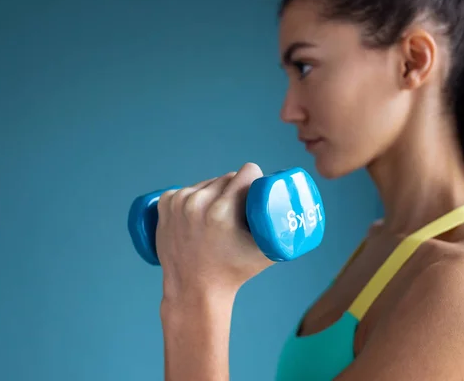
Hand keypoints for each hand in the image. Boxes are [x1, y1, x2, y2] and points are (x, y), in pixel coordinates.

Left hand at [155, 162, 274, 299]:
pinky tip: (198, 211)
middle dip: (236, 189)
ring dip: (215, 192)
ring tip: (219, 214)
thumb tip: (298, 207)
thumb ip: (282, 229)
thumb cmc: (233, 273)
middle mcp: (197, 203)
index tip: (256, 191)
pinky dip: (194, 196)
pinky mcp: (165, 204)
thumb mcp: (265, 251)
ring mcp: (179, 203)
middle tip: (240, 210)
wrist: (193, 290)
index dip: (255, 179)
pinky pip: (187, 189)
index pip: (246, 172)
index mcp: (221, 211)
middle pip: (227, 177)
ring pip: (207, 183)